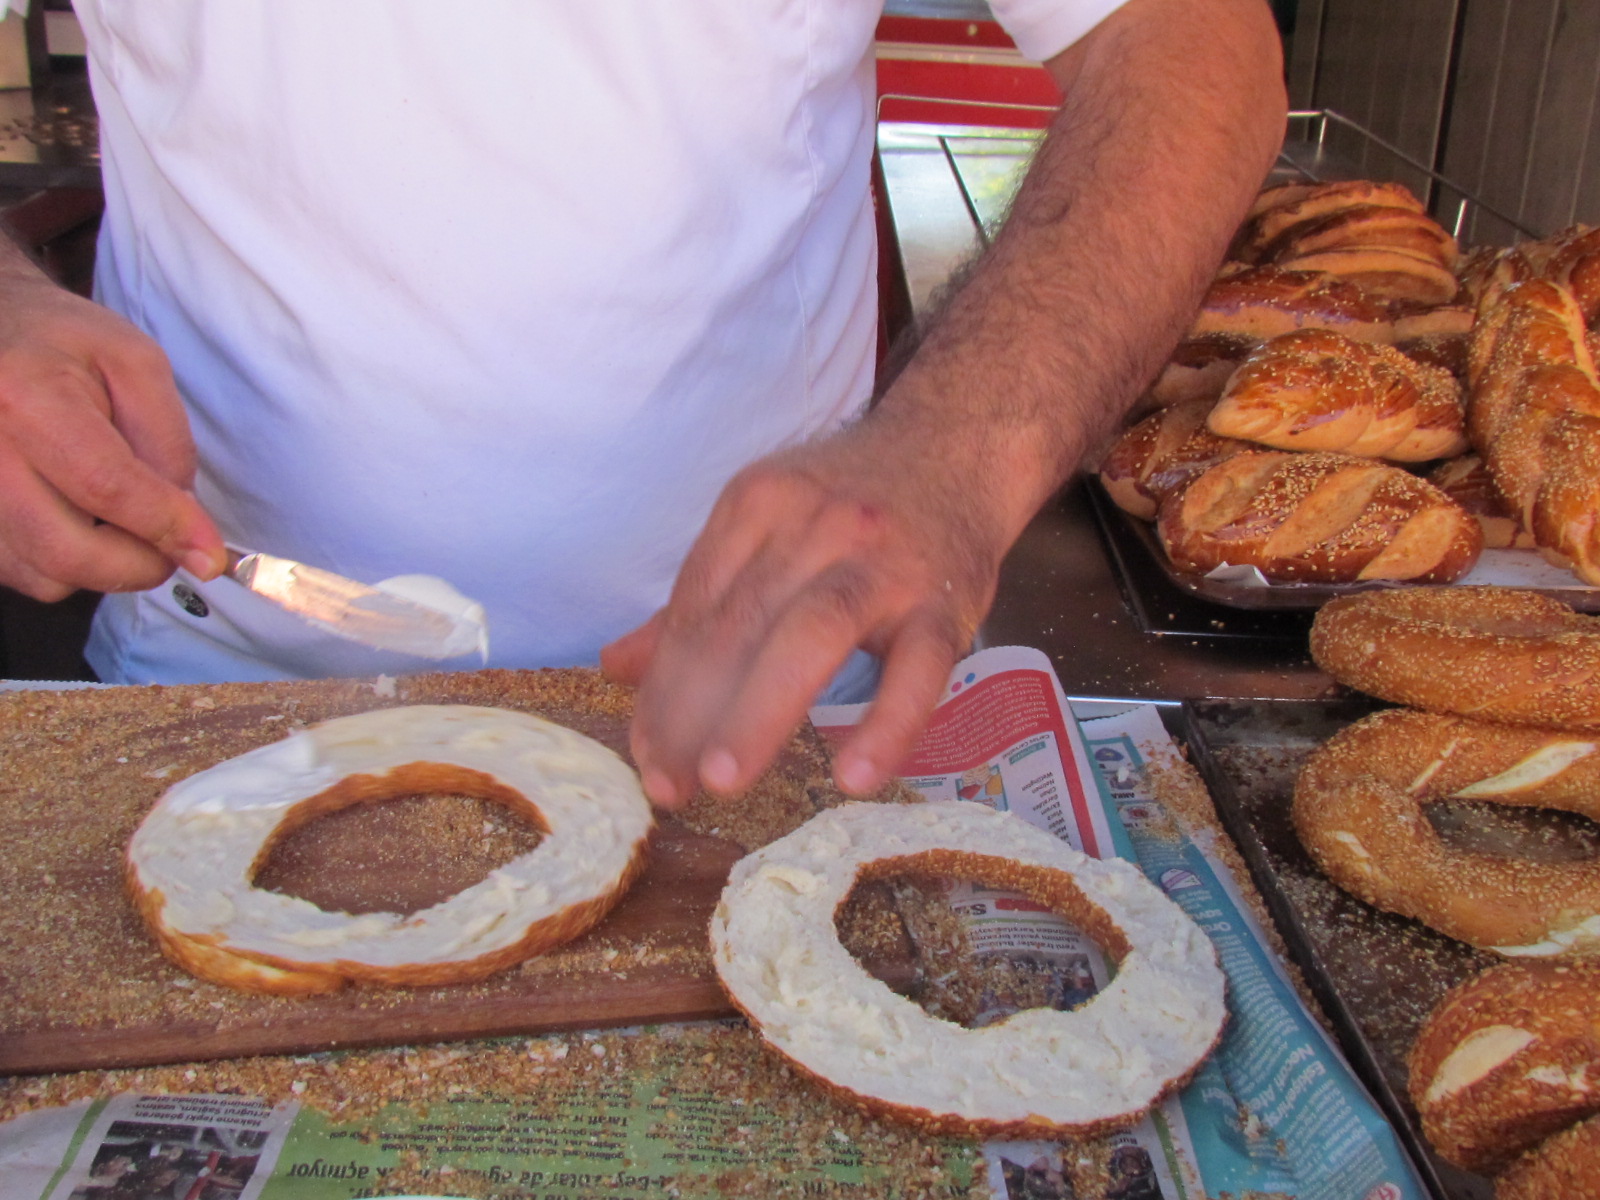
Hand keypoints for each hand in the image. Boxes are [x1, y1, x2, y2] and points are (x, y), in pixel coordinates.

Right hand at [0, 262, 222, 599]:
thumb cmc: (62, 345)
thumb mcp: (135, 364)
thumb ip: (167, 441)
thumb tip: (186, 524)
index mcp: (27, 396)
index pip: (105, 485)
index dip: (165, 527)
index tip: (209, 554)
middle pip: (65, 551)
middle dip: (139, 565)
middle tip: (171, 544)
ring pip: (45, 576)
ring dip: (102, 566)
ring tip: (117, 516)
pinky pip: (22, 575)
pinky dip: (65, 566)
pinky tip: (77, 520)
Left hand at [602, 410, 1004, 807]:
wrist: (958, 448)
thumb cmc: (851, 499)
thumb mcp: (768, 523)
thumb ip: (700, 596)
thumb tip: (617, 666)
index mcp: (758, 503)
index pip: (695, 606)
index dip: (662, 688)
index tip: (645, 756)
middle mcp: (816, 525)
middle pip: (740, 623)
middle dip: (694, 713)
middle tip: (669, 787)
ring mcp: (884, 563)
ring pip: (812, 636)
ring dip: (759, 712)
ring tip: (722, 781)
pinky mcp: (946, 601)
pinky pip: (918, 670)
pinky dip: (887, 724)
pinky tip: (853, 778)